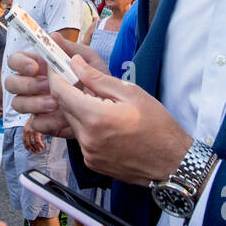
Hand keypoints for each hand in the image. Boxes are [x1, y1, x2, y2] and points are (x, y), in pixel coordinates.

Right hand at [3, 34, 105, 139]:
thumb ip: (70, 48)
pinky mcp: (45, 123)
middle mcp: (33, 84)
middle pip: (11, 83)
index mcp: (39, 65)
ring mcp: (36, 104)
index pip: (15, 60)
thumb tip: (53, 36)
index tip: (35, 67)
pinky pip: (35, 123)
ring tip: (57, 103)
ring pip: (18, 104)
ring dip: (36, 103)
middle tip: (48, 86)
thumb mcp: (88, 59)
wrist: (111, 105)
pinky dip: (49, 121)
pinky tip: (63, 117)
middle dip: (27, 85)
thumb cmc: (96, 78)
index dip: (20, 63)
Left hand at [9, 52, 189, 185]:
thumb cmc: (157, 125)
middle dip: (67, 90)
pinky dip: (86, 126)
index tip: (56, 64)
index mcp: (95, 117)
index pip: (60, 91)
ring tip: (99, 101)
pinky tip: (105, 122)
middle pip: (63, 107)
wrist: (171, 161)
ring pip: (71, 123)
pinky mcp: (92, 162)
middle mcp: (86, 138)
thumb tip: (75, 64)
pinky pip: (81, 138)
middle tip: (78, 78)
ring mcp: (88, 153)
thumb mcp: (130, 92)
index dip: (55, 75)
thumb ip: (97, 78)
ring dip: (78, 109)